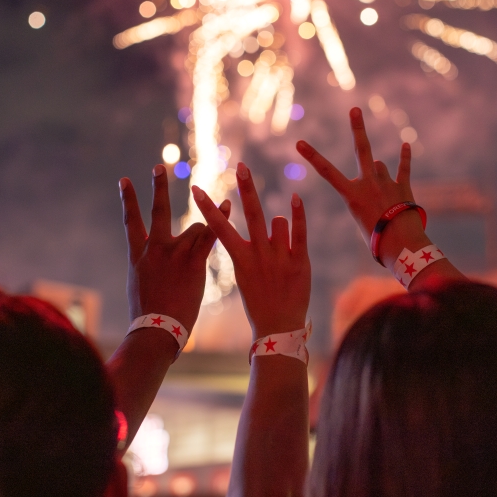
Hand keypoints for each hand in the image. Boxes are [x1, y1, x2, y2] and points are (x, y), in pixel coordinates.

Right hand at [120, 164, 230, 331]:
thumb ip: (144, 270)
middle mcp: (155, 249)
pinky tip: (228, 204)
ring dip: (204, 231)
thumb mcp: (138, 287)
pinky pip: (211, 235)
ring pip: (195, 229)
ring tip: (203, 239)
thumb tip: (147, 268)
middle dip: (158, 187)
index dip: (128, 199)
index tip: (125, 180)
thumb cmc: (147, 317)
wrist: (156, 330)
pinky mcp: (193, 262)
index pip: (131, 221)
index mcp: (137, 255)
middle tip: (159, 167)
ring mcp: (174, 253)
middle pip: (157, 211)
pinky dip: (221, 220)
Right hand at [191, 162, 309, 339]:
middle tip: (242, 167)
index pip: (220, 228)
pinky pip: (299, 233)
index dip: (207, 208)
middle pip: (253, 214)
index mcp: (240, 259)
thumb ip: (252, 248)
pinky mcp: (300, 262)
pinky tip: (296, 198)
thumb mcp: (245, 276)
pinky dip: (298, 214)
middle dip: (246, 188)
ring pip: (278, 223)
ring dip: (279, 227)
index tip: (196, 189)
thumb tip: (266, 219)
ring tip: (278, 252)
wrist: (277, 329)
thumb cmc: (259, 302)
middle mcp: (259, 255)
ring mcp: (280, 258)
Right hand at [296, 107, 417, 243]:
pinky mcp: (403, 187)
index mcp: (352, 195)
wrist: (400, 243)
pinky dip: (405, 157)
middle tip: (355, 109)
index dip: (311, 156)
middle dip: (357, 128)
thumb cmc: (375, 239)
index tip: (299, 143)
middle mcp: (368, 183)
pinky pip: (404, 168)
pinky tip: (405, 145)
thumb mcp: (360, 221)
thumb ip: (365, 196)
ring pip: (380, 166)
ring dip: (378, 174)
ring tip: (382, 197)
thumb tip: (376, 176)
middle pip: (362, 149)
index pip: (326, 172)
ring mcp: (386, 182)